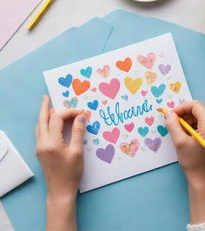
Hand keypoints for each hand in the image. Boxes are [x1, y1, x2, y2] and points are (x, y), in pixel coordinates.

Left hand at [36, 95, 86, 230]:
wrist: (60, 191)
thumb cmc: (71, 173)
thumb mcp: (77, 152)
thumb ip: (77, 132)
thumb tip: (80, 117)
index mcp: (51, 142)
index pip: (57, 119)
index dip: (69, 112)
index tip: (81, 112)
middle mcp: (42, 143)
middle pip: (42, 120)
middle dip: (45, 107)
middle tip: (46, 97)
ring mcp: (40, 147)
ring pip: (39, 126)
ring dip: (44, 115)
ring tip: (48, 106)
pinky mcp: (41, 151)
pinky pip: (40, 133)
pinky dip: (45, 124)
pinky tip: (50, 123)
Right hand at [166, 100, 204, 223]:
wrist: (201, 177)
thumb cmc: (191, 161)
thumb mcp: (179, 141)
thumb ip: (173, 124)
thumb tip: (168, 113)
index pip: (196, 105)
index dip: (181, 108)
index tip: (171, 115)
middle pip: (198, 109)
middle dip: (183, 113)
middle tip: (172, 122)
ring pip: (199, 115)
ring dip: (186, 119)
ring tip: (178, 129)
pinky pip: (201, 122)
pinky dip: (191, 124)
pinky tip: (184, 133)